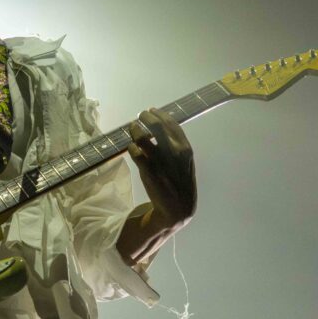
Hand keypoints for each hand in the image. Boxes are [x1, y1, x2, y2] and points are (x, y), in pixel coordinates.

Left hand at [128, 108, 197, 230]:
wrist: (178, 209)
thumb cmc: (179, 182)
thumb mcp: (185, 163)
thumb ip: (176, 146)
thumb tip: (161, 126)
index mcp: (186, 149)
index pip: (172, 125)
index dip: (160, 115)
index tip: (152, 110)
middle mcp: (175, 153)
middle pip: (157, 126)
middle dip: (147, 117)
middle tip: (140, 115)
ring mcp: (161, 162)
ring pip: (143, 138)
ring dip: (136, 130)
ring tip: (133, 127)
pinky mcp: (149, 172)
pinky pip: (136, 153)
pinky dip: (132, 147)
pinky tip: (131, 147)